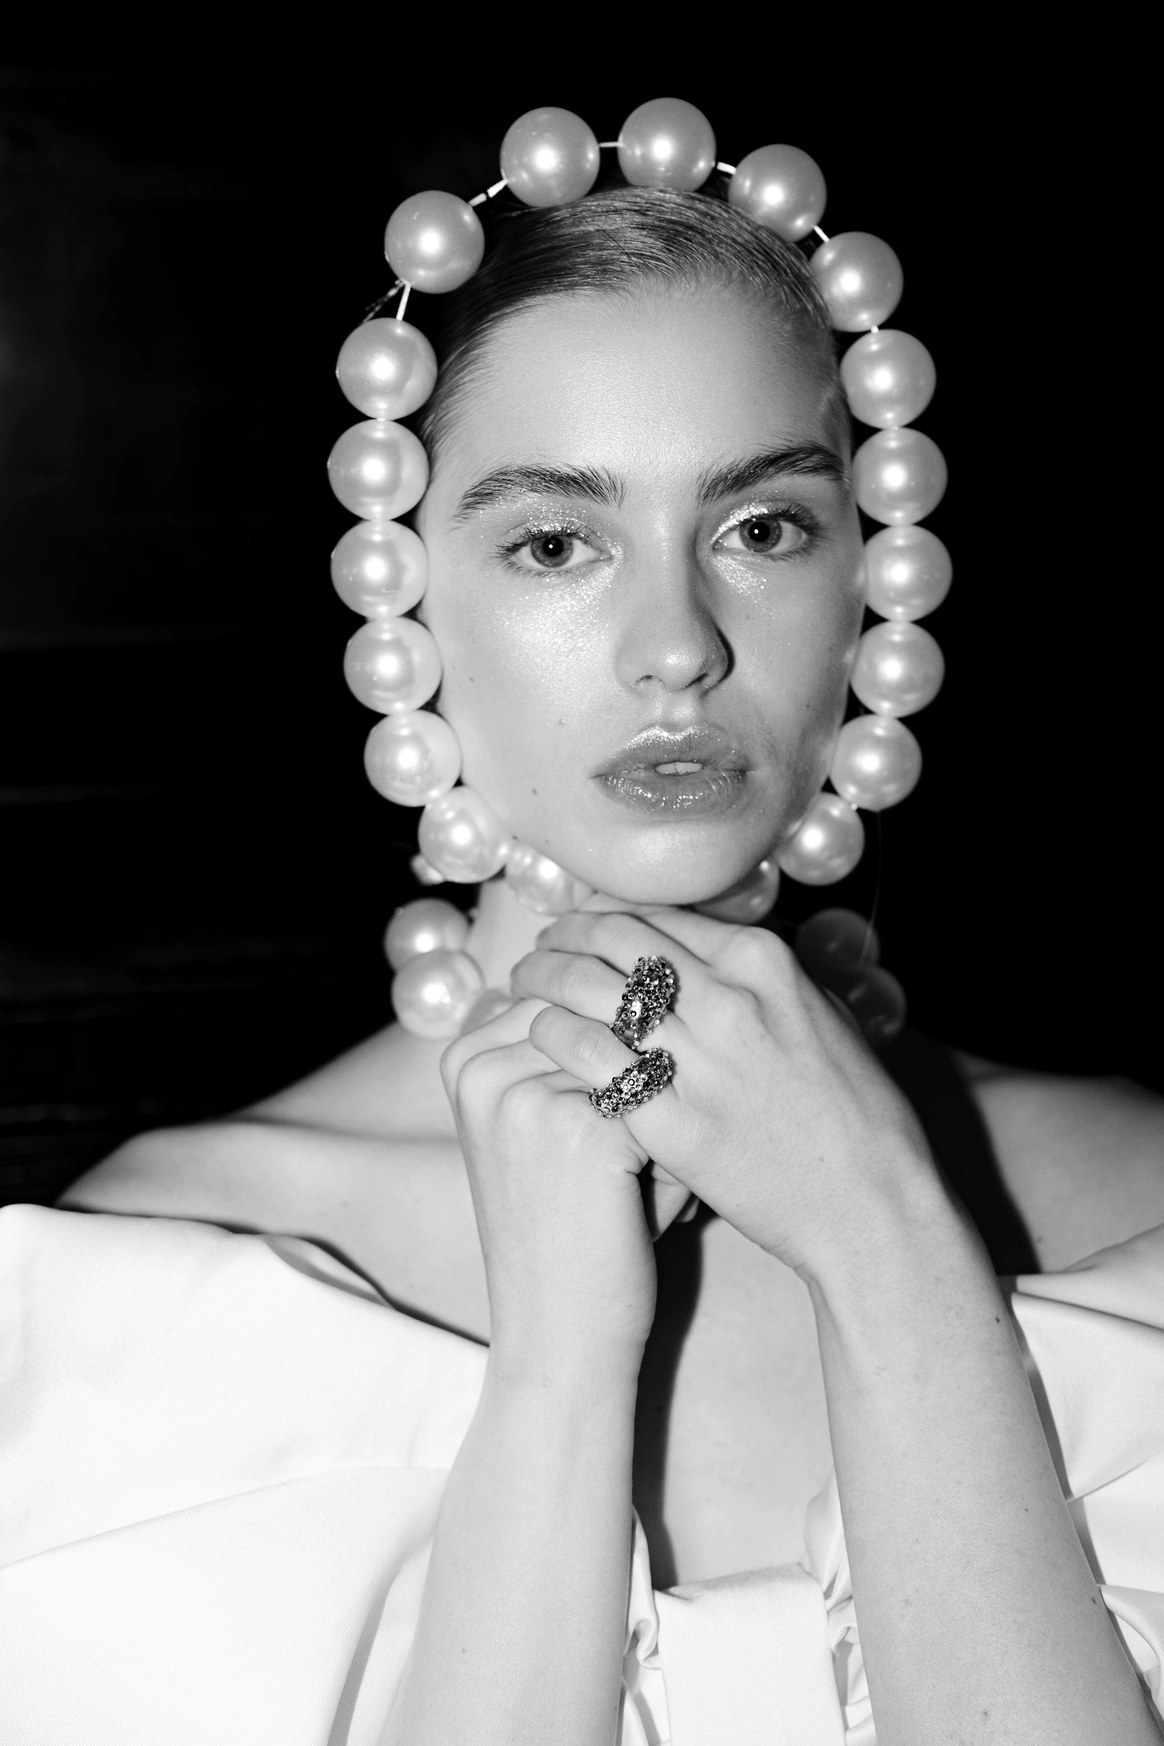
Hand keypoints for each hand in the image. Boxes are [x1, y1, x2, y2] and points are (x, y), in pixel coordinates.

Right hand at [440, 999, 662, 1371]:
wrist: (561, 1334)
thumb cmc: (573, 1229)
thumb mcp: (548, 1129)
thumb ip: (570, 1052)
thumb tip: (637, 972)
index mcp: (466, 1058)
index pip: (568, 991)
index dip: (622, 1036)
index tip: (615, 1112)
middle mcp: (484, 1067)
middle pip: (605, 1017)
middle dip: (647, 1069)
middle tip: (630, 1154)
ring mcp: (526, 1093)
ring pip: (640, 1051)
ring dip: (668, 1103)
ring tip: (644, 1175)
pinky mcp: (580, 1127)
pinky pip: (664, 1096)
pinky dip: (680, 1142)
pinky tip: (657, 1194)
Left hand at [511, 909, 937, 1284]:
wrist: (870, 1207)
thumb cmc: (854, 1116)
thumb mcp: (822, 1018)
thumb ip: (761, 980)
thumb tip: (705, 952)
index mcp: (765, 964)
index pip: (658, 916)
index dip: (605, 917)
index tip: (580, 926)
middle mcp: (728, 1000)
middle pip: (614, 942)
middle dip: (565, 938)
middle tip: (540, 949)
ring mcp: (697, 1061)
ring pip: (588, 990)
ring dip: (544, 980)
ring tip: (522, 988)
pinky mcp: (671, 1121)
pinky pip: (587, 1059)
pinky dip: (553, 1037)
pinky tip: (539, 1039)